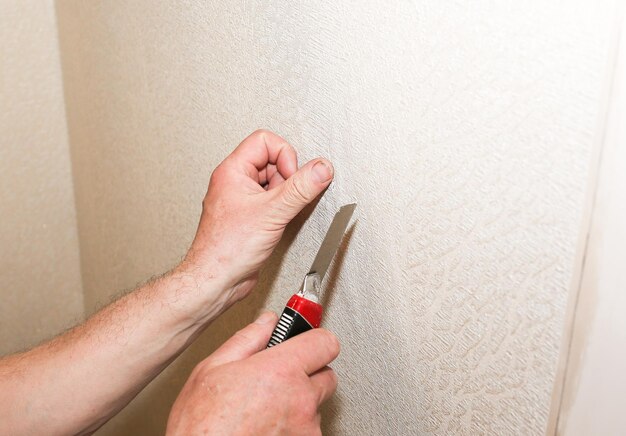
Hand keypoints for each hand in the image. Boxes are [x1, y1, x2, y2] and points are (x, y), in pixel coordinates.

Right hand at [166, 312, 339, 435]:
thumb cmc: (200, 425)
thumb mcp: (212, 369)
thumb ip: (247, 339)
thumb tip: (266, 323)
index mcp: (281, 372)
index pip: (325, 343)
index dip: (314, 340)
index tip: (306, 342)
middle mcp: (301, 401)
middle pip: (325, 376)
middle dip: (306, 374)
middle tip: (278, 380)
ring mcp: (305, 430)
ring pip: (315, 407)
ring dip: (298, 405)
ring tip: (264, 409)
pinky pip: (307, 430)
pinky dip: (293, 428)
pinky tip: (266, 427)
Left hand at [182, 129, 333, 306]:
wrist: (216, 280)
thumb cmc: (226, 250)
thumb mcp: (272, 213)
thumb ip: (301, 188)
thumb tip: (321, 169)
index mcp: (232, 171)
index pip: (265, 141)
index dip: (285, 156)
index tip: (292, 178)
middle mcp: (234, 182)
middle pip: (272, 161)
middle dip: (287, 179)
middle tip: (287, 199)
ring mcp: (241, 200)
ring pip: (273, 183)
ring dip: (285, 196)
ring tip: (280, 214)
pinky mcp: (248, 217)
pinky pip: (271, 202)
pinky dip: (281, 209)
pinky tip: (279, 224)